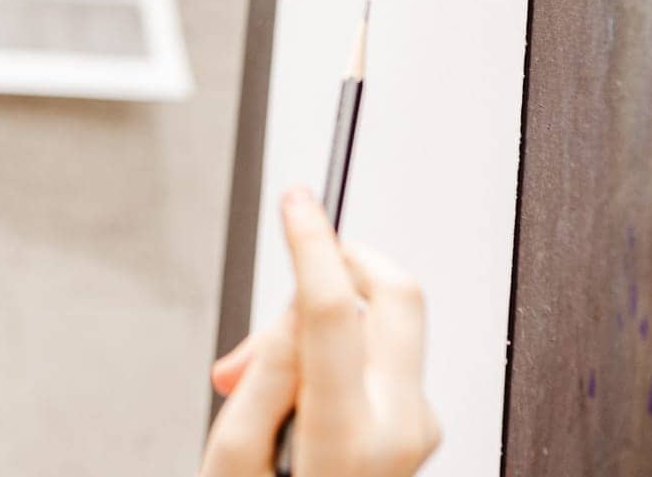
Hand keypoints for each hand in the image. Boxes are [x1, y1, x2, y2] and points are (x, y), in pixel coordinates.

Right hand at [198, 187, 441, 475]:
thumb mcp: (230, 457)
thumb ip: (264, 373)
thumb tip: (296, 306)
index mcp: (350, 438)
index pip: (336, 312)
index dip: (312, 245)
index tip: (296, 200)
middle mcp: (402, 427)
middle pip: (393, 294)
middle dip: (336, 269)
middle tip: (274, 308)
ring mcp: (421, 428)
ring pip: (385, 319)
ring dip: (328, 318)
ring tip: (264, 377)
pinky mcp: (420, 424)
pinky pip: (384, 351)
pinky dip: (339, 348)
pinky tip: (294, 392)